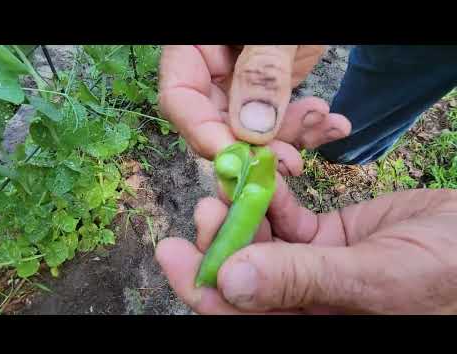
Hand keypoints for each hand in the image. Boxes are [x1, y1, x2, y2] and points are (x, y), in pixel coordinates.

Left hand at [156, 179, 456, 314]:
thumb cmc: (447, 275)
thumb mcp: (375, 280)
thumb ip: (303, 281)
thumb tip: (232, 281)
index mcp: (310, 323)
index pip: (241, 315)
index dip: (203, 287)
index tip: (173, 254)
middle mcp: (305, 302)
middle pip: (243, 277)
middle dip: (219, 243)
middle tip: (206, 207)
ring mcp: (314, 269)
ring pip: (262, 245)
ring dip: (243, 215)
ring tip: (228, 185)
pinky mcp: (327, 239)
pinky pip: (289, 221)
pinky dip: (274, 201)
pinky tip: (265, 182)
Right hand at [158, 45, 350, 175]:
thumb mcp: (277, 31)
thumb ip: (262, 72)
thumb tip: (252, 131)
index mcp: (196, 46)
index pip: (180, 97)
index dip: (202, 132)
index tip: (236, 158)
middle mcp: (213, 69)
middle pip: (217, 124)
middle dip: (256, 148)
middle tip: (289, 162)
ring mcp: (242, 83)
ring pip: (253, 132)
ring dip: (291, 138)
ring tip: (326, 124)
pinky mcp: (271, 92)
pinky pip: (280, 121)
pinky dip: (307, 128)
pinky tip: (334, 125)